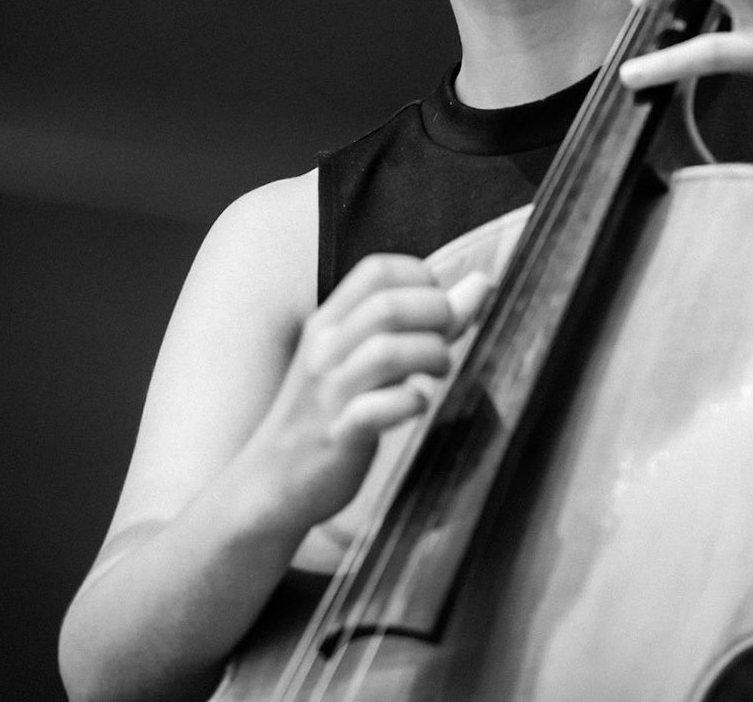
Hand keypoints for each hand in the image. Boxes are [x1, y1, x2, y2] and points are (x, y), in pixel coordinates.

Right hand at [237, 256, 490, 530]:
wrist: (271, 481)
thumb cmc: (329, 412)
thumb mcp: (363, 358)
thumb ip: (420, 323)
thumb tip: (481, 284)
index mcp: (328, 322)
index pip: (377, 270)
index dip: (421, 278)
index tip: (437, 308)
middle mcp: (325, 350)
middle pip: (387, 306)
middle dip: (436, 316)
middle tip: (446, 342)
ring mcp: (329, 393)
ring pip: (386, 352)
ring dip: (430, 356)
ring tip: (438, 373)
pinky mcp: (338, 436)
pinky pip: (376, 410)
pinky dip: (410, 403)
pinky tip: (417, 405)